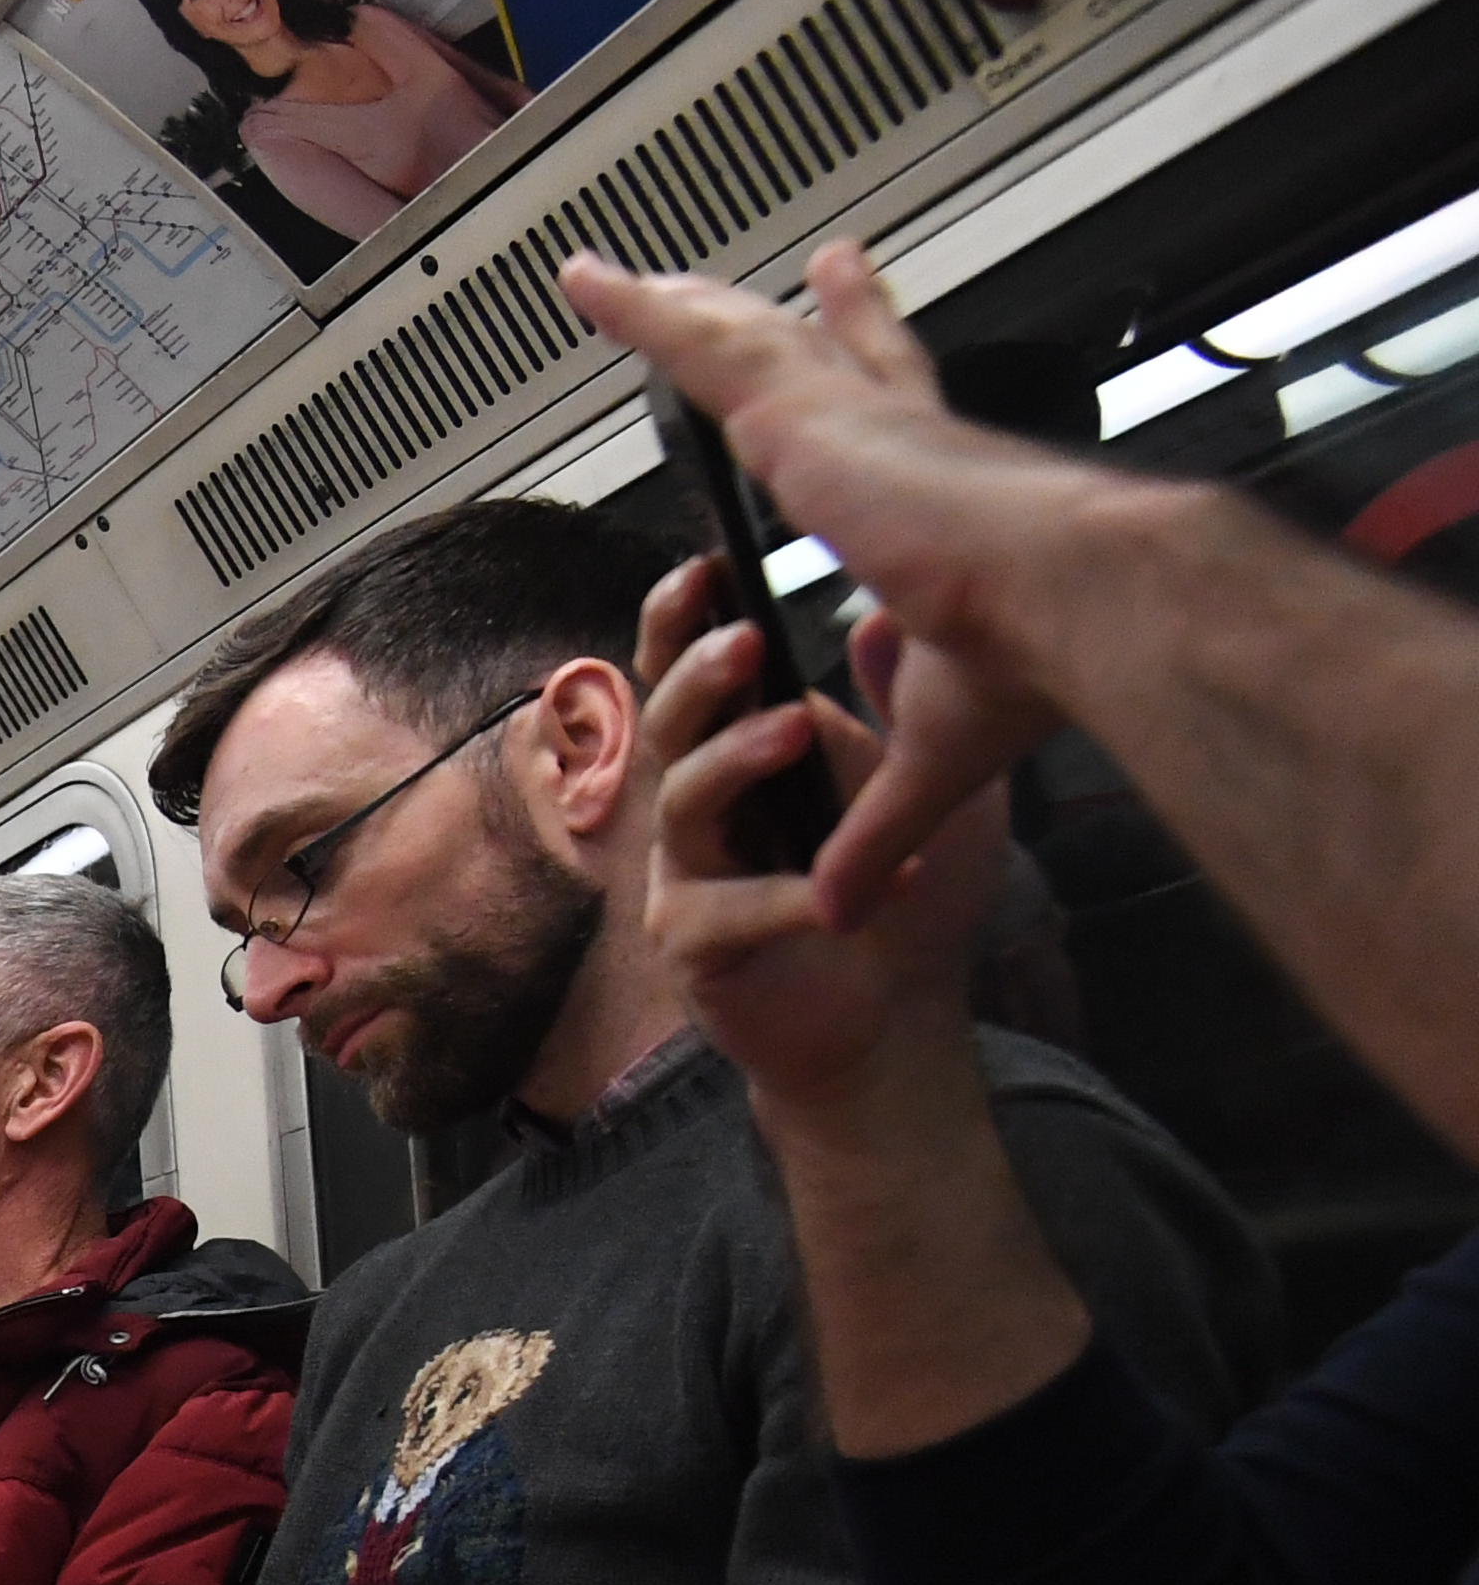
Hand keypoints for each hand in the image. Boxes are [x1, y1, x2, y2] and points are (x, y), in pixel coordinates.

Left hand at [557, 244, 1075, 921]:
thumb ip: (878, 824)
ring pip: (741, 342)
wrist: (1079, 599)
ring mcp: (845, 419)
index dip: (872, 374)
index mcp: (935, 489)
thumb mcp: (932, 759)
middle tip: (753, 281)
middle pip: (815, 356)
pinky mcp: (806, 418)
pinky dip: (643, 315)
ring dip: (674, 310)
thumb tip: (850, 903)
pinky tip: (591, 288)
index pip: (894, 419)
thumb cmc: (1038, 662)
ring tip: (610, 280)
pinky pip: (699, 349)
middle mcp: (890, 435)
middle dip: (778, 318)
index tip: (854, 345)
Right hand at [633, 577, 1001, 1113]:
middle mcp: (698, 810)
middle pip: (666, 728)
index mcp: (739, 756)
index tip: (707, 570)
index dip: (681, 626)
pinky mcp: (693, 947)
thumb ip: (896, 711)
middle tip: (743, 643)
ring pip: (681, 803)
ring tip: (797, 732)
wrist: (901, 1014)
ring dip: (734, 762)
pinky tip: (870, 887)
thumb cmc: (903, 898)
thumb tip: (875, 619)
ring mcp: (686, 877)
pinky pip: (728, 908)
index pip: (688, 678)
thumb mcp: (920, 788)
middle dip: (695, 680)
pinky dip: (795, 896)